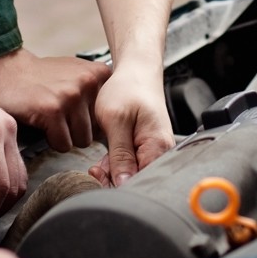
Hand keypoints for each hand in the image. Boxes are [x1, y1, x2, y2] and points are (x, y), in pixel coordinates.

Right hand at [0, 47, 110, 152]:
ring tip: (51, 120)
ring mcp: (71, 96)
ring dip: (65, 137)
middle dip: (78, 130)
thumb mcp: (77, 73)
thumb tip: (115, 124)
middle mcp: (89, 82)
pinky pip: (62, 144)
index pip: (110, 117)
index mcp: (99, 74)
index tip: (76, 114)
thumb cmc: (43, 77)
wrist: (7, 69)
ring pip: (81, 140)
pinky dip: (51, 140)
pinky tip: (41, 123)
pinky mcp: (52, 110)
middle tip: (60, 118)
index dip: (91, 121)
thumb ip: (97, 93)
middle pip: (97, 131)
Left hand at [87, 63, 174, 186]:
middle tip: (96, 169)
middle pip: (137, 181)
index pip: (141, 181)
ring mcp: (154, 151)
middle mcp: (160, 152)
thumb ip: (120, 155)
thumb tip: (123, 183)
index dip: (119, 185)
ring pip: (132, 175)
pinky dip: (116, 165)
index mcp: (158, 147)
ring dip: (112, 172)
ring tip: (98, 163)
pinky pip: (131, 166)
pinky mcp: (145, 149)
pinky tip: (106, 158)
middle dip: (113, 180)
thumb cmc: (129, 89)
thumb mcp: (117, 121)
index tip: (100, 177)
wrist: (136, 72)